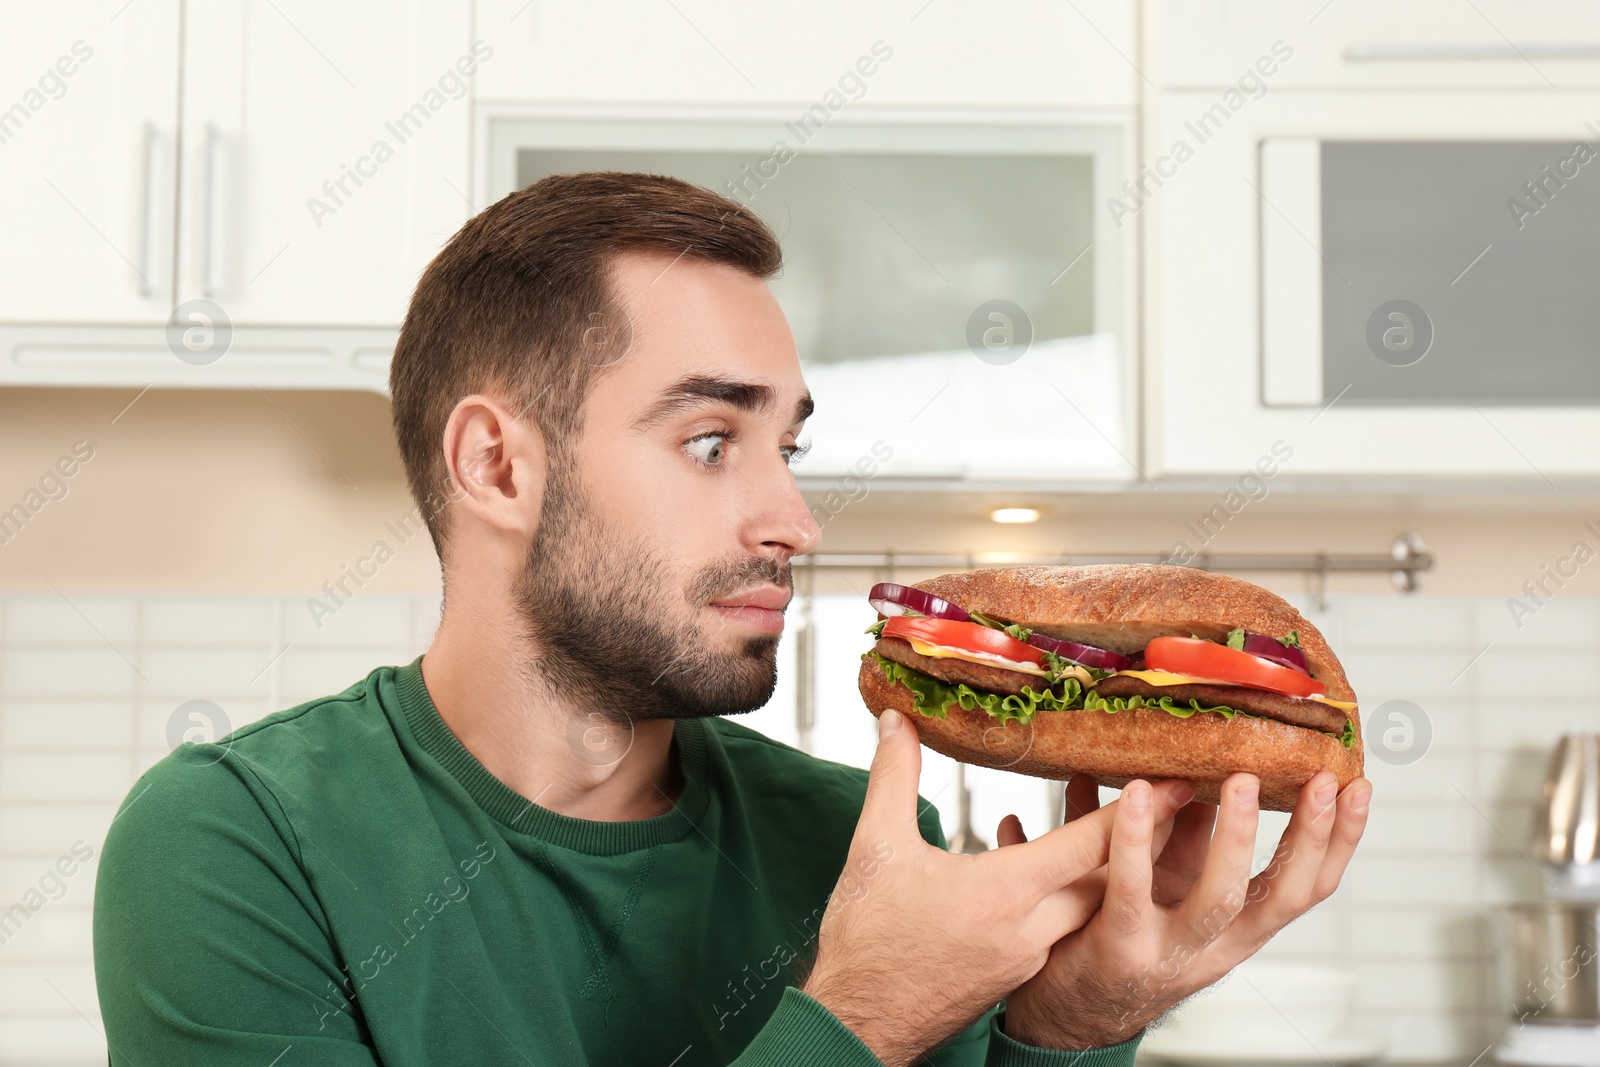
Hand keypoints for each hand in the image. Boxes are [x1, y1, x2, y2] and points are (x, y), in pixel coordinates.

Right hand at [799, 709, 1190, 1066]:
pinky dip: (1073, 895)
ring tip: (1126, 829)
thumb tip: (896, 721)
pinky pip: (1062, 927)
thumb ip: (893, 777)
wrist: (856, 1025)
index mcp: (1004, 894)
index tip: (1178, 782)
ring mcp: (1026, 957)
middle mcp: (1029, 929)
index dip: (1140, 811)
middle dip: (1140, 838)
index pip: (1090, 845)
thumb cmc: (866, 945)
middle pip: (1106, 878)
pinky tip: (1059, 871)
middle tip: (1170, 799)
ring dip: (1108, 868)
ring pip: (1086, 906)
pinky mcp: (1015, 974)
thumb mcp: (877, 849)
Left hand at [995, 769, 1370, 1049]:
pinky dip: (1134, 840)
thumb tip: (1201, 761)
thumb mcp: (1165, 881)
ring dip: (1235, 837)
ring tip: (1241, 781)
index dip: (1339, 840)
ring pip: (1220, 898)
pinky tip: (1136, 793)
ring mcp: (1171, 950)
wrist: (1068, 1008)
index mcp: (1237, 927)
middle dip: (1310, 837)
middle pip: (1283, 896)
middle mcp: (1216, 945)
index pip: (1306, 886)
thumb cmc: (1118, 930)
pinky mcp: (1119, 949)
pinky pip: (1131, 890)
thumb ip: (1183, 829)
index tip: (1357, 786)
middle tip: (1322, 781)